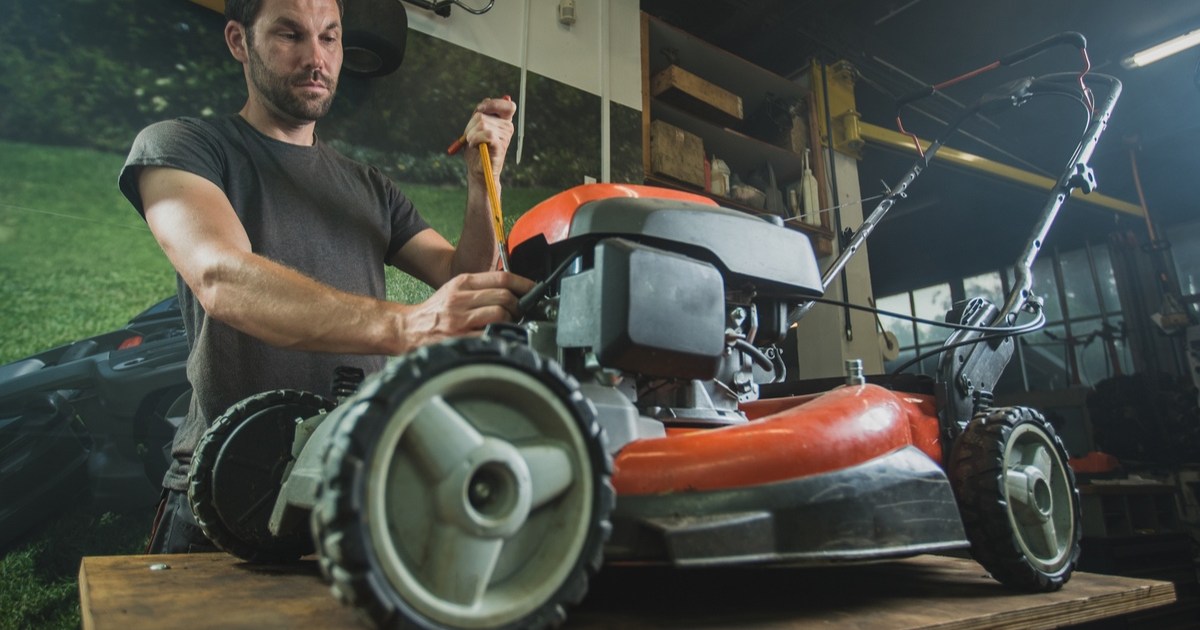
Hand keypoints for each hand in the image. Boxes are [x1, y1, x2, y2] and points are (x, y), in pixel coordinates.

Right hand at [402, 271, 533, 347]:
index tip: (534, 289)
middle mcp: (461, 298)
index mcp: (462, 283)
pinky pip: (490, 334)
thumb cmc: (434, 311)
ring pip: (500, 313)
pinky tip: (500, 335)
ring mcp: (459, 319)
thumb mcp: (454, 290)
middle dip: (519, 305)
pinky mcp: (458, 338)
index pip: (501, 277)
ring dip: (512, 320)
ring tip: (509, 324)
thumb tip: (511, 291)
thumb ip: (479, 288)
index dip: (524, 283)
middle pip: (505, 296)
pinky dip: (500, 335)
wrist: (406, 329)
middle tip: (520, 312)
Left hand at [463, 96, 516, 181]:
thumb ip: (481, 114)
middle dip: (470, 125)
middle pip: (482, 115)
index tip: (480, 110)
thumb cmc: (477, 150)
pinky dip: (475, 139)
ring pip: (482, 124)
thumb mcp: (476, 128)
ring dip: (471, 134)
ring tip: (472, 143)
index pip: (507, 105)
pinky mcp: (500, 145)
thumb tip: (486, 100)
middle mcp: (508, 127)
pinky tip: (474, 146)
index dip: (493, 104)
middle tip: (469, 137)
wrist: (478, 171)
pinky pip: (486, 133)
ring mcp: (505, 136)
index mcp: (504, 122)